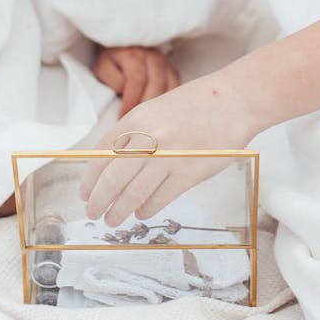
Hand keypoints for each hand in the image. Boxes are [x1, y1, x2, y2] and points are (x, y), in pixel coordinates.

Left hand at [80, 66, 254, 226]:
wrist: (233, 100)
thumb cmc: (196, 104)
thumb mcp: (155, 109)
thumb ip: (134, 133)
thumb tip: (111, 165)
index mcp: (136, 118)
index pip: (102, 154)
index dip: (90, 178)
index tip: (85, 193)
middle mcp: (148, 137)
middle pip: (113, 178)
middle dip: (99, 201)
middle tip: (93, 213)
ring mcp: (168, 156)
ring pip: (133, 193)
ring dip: (119, 210)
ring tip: (113, 219)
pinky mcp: (189, 173)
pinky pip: (159, 198)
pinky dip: (146, 210)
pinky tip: (141, 213)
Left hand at [92, 45, 179, 116]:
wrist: (121, 48)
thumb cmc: (111, 62)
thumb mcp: (103, 68)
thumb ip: (113, 80)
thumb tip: (126, 94)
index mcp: (133, 54)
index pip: (137, 79)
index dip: (131, 101)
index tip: (122, 118)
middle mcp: (152, 55)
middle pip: (157, 83)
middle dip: (146, 106)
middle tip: (137, 124)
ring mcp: (164, 62)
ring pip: (169, 85)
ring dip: (160, 106)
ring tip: (147, 121)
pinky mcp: (171, 69)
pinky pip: (176, 86)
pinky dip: (170, 101)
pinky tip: (160, 113)